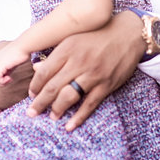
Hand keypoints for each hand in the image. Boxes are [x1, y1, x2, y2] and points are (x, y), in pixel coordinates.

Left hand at [0, 42, 31, 85]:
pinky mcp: (0, 64)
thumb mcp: (11, 63)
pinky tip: (10, 78)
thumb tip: (6, 77)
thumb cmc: (21, 52)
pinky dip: (3, 81)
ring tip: (9, 79)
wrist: (24, 46)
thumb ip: (7, 69)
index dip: (0, 78)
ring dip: (1, 82)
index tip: (9, 77)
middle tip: (9, 79)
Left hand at [27, 11, 145, 130]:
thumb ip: (56, 53)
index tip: (31, 94)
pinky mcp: (106, 84)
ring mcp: (93, 74)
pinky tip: (69, 126)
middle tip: (32, 112)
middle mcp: (79, 61)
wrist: (128, 34)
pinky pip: (89, 104)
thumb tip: (36, 68)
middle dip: (40, 102)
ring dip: (57, 109)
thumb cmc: (99, 35)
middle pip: (53, 87)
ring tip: (51, 117)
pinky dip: (79, 117)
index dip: (35, 86)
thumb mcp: (74, 38)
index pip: (44, 71)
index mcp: (68, 48)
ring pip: (69, 97)